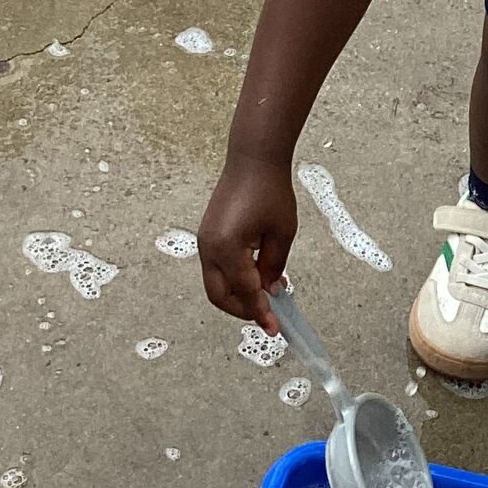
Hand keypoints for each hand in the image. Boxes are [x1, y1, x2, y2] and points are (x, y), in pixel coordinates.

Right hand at [199, 154, 297, 328]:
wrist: (253, 159)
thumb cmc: (270, 190)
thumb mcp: (282, 233)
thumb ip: (274, 267)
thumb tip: (269, 291)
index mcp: (228, 247)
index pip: (244, 291)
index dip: (260, 312)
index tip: (274, 328)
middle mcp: (209, 247)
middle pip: (219, 296)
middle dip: (242, 310)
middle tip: (267, 315)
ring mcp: (205, 241)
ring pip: (215, 284)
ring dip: (237, 295)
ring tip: (265, 295)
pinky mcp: (207, 236)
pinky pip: (216, 268)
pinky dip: (233, 279)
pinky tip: (255, 277)